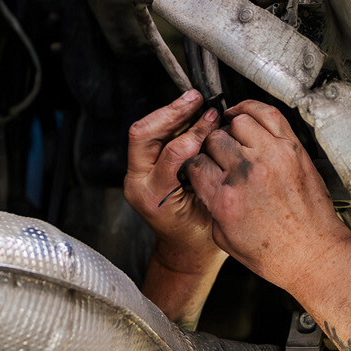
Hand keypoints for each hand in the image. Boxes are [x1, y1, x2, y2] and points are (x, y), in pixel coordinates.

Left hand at [124, 91, 223, 278]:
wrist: (185, 251)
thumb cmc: (200, 236)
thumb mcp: (211, 206)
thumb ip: (207, 173)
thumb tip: (214, 135)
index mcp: (154, 197)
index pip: (171, 154)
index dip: (195, 133)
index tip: (213, 121)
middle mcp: (138, 184)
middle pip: (142, 135)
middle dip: (170, 112)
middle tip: (195, 99)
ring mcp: (136, 175)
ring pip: (142, 132)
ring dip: (168, 113)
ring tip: (193, 101)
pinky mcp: (141, 168)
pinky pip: (149, 138)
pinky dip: (168, 122)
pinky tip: (187, 114)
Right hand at [166, 100, 350, 296]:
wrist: (313, 254)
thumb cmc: (274, 253)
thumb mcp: (224, 238)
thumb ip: (210, 205)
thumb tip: (204, 182)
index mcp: (225, 198)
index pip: (195, 162)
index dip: (195, 164)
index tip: (201, 167)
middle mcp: (247, 173)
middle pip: (214, 139)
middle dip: (212, 147)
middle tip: (220, 156)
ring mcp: (272, 157)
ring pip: (238, 121)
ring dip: (232, 130)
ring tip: (234, 138)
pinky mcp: (293, 149)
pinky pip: (268, 113)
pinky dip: (252, 109)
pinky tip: (245, 116)